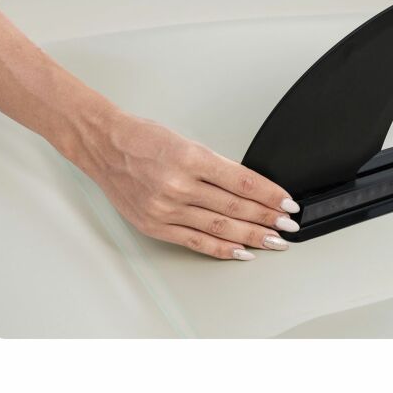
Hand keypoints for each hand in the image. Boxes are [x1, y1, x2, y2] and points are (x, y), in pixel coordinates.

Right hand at [63, 108, 300, 259]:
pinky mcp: (155, 225)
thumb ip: (217, 167)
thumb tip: (251, 189)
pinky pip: (196, 241)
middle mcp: (179, 185)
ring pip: (220, 227)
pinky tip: (242, 252)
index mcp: (190, 158)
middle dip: (267, 218)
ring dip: (252, 236)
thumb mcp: (187, 142)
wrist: (103, 146)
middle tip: (288, 226)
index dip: (270, 195)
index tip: (287, 203)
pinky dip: (222, 248)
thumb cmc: (144, 139)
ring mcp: (166, 208)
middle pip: (236, 207)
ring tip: (273, 241)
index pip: (242, 181)